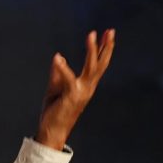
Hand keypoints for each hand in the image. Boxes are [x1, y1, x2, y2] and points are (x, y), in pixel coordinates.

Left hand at [36, 29, 115, 149]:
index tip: (106, 34)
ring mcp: (81, 92)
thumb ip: (58, 73)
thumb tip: (59, 57)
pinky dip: (63, 68)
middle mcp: (88, 87)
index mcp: (86, 85)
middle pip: (100, 64)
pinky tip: (58, 57)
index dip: (102, 49)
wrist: (52, 131)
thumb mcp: (55, 88)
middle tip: (111, 30)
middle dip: (106, 47)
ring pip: (91, 68)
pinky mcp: (71, 96)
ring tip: (92, 35)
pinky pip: (68, 79)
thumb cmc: (54, 111)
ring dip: (92, 50)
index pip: (97, 65)